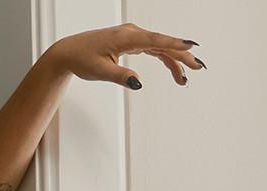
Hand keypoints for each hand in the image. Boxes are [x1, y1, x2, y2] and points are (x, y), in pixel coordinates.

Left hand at [48, 24, 203, 87]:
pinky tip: (174, 69)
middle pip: (162, 43)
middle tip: (198, 67)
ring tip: (186, 76)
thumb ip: (119, 76)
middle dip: (182, 55)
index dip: (174, 43)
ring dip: (175, 60)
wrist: (68, 52)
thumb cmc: (81, 59)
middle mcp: (131, 33)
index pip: (154, 40)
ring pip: (160, 47)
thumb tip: (137, 83)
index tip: (191, 46)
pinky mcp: (131, 42)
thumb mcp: (99, 71)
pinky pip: (153, 48)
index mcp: (124, 37)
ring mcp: (132, 36)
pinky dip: (164, 57)